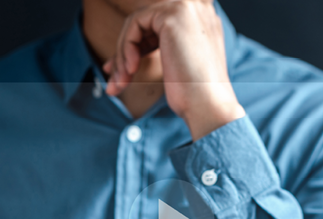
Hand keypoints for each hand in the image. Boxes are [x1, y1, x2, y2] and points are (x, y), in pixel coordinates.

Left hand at [103, 0, 245, 140]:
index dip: (135, 46)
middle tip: (115, 82)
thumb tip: (123, 53)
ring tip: (121, 82)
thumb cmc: (193, 96)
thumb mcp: (176, 65)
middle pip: (145, 23)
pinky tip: (132, 69)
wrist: (207, 105)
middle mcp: (196, 8)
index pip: (157, 26)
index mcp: (200, 21)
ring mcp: (186, 8)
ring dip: (123, 54)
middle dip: (123, 52)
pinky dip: (126, 48)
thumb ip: (160, 49)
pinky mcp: (173, 15)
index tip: (120, 72)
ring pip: (136, 23)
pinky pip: (134, 24)